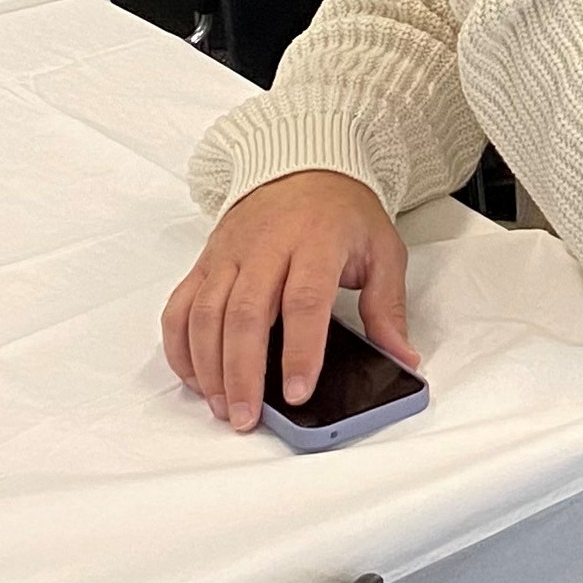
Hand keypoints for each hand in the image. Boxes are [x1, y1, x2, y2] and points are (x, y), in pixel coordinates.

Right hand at [163, 169, 412, 435]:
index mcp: (317, 242)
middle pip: (245, 314)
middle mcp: (266, 247)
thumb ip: (387, 308)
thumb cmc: (342, 213)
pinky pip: (179, 307)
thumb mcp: (382, 250)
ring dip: (209, 367)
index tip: (299, 393)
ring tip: (224, 407)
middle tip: (248, 418)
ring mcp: (229, 254)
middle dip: (243, 373)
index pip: (304, 300)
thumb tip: (402, 359)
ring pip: (206, 313)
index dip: (300, 350)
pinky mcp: (205, 262)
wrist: (302, 164)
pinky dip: (180, 347)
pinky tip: (195, 378)